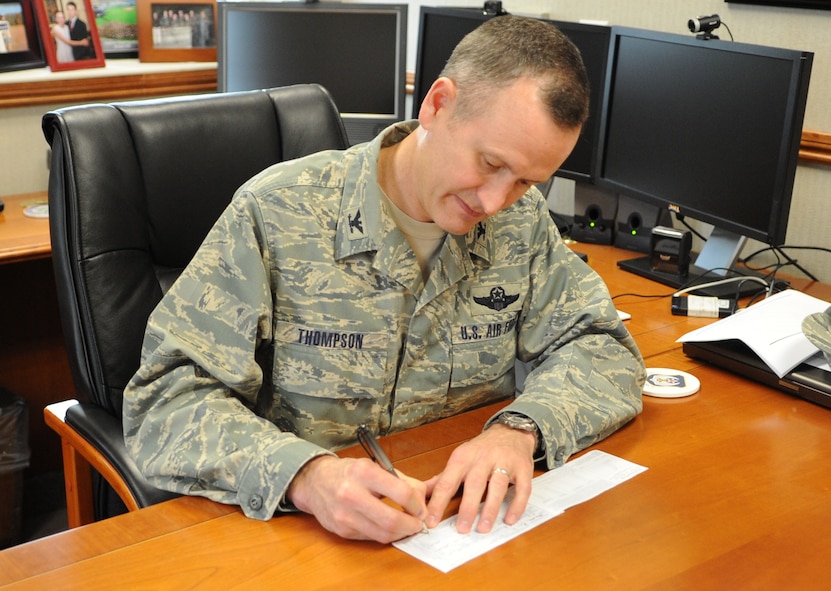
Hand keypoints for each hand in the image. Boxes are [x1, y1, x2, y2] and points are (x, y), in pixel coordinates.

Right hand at [286, 455, 427, 542]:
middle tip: (418, 523)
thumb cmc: (349, 472)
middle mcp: (351, 494)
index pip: (401, 493)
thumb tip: (422, 498)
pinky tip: (389, 528)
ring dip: (401, 534)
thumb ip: (400, 480)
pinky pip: (371, 537)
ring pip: (383, 534)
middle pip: (392, 520)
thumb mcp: (374, 466)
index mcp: (364, 472)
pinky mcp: (342, 530)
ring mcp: (345, 515)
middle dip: (412, 525)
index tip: (422, 508)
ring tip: (407, 526)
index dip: (418, 505)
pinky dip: (384, 534)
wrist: (315, 481)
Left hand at [425, 424, 535, 533]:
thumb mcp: (460, 459)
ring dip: (490, 508)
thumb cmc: (481, 450)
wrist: (510, 431)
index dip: (438, 503)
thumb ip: (443, 479)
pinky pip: (522, 488)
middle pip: (474, 484)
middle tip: (461, 529)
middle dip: (467, 507)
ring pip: (497, 486)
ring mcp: (504, 462)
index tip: (431, 521)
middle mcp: (483, 458)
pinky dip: (516, 504)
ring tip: (483, 528)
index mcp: (463, 458)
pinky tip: (510, 519)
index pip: (447, 482)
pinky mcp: (523, 468)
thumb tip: (420, 494)